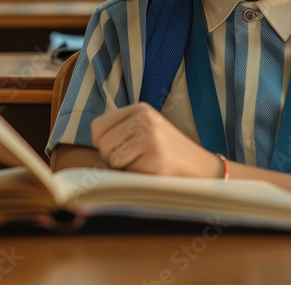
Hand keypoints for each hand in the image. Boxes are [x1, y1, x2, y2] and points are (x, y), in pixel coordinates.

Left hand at [90, 103, 223, 177]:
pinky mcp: (156, 158)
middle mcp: (144, 118)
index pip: (97, 128)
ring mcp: (151, 137)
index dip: (104, 145)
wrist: (205, 171)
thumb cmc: (168, 156)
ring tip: (148, 166)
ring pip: (113, 161)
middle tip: (139, 160)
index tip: (122, 150)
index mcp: (139, 109)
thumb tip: (85, 153)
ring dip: (126, 171)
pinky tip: (155, 173)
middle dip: (114, 160)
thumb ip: (119, 135)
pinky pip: (128, 175)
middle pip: (103, 145)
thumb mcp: (145, 133)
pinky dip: (137, 180)